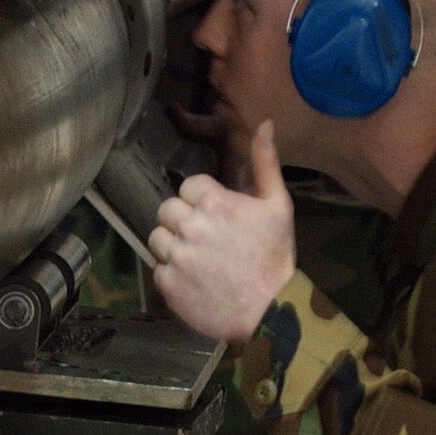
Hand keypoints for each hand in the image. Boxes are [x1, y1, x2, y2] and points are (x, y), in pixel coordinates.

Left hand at [150, 120, 295, 341]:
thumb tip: (264, 123)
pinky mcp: (167, 284)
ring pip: (157, 238)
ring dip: (173, 246)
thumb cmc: (275, 256)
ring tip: (199, 260)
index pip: (187, 187)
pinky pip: (158, 269)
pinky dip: (172, 274)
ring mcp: (176, 256)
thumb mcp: (278, 205)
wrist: (271, 311)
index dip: (201, 201)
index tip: (218, 217)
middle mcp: (190, 226)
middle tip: (206, 239)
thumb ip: (265, 163)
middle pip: (167, 210)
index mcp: (214, 202)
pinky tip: (195, 280)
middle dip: (183, 221)